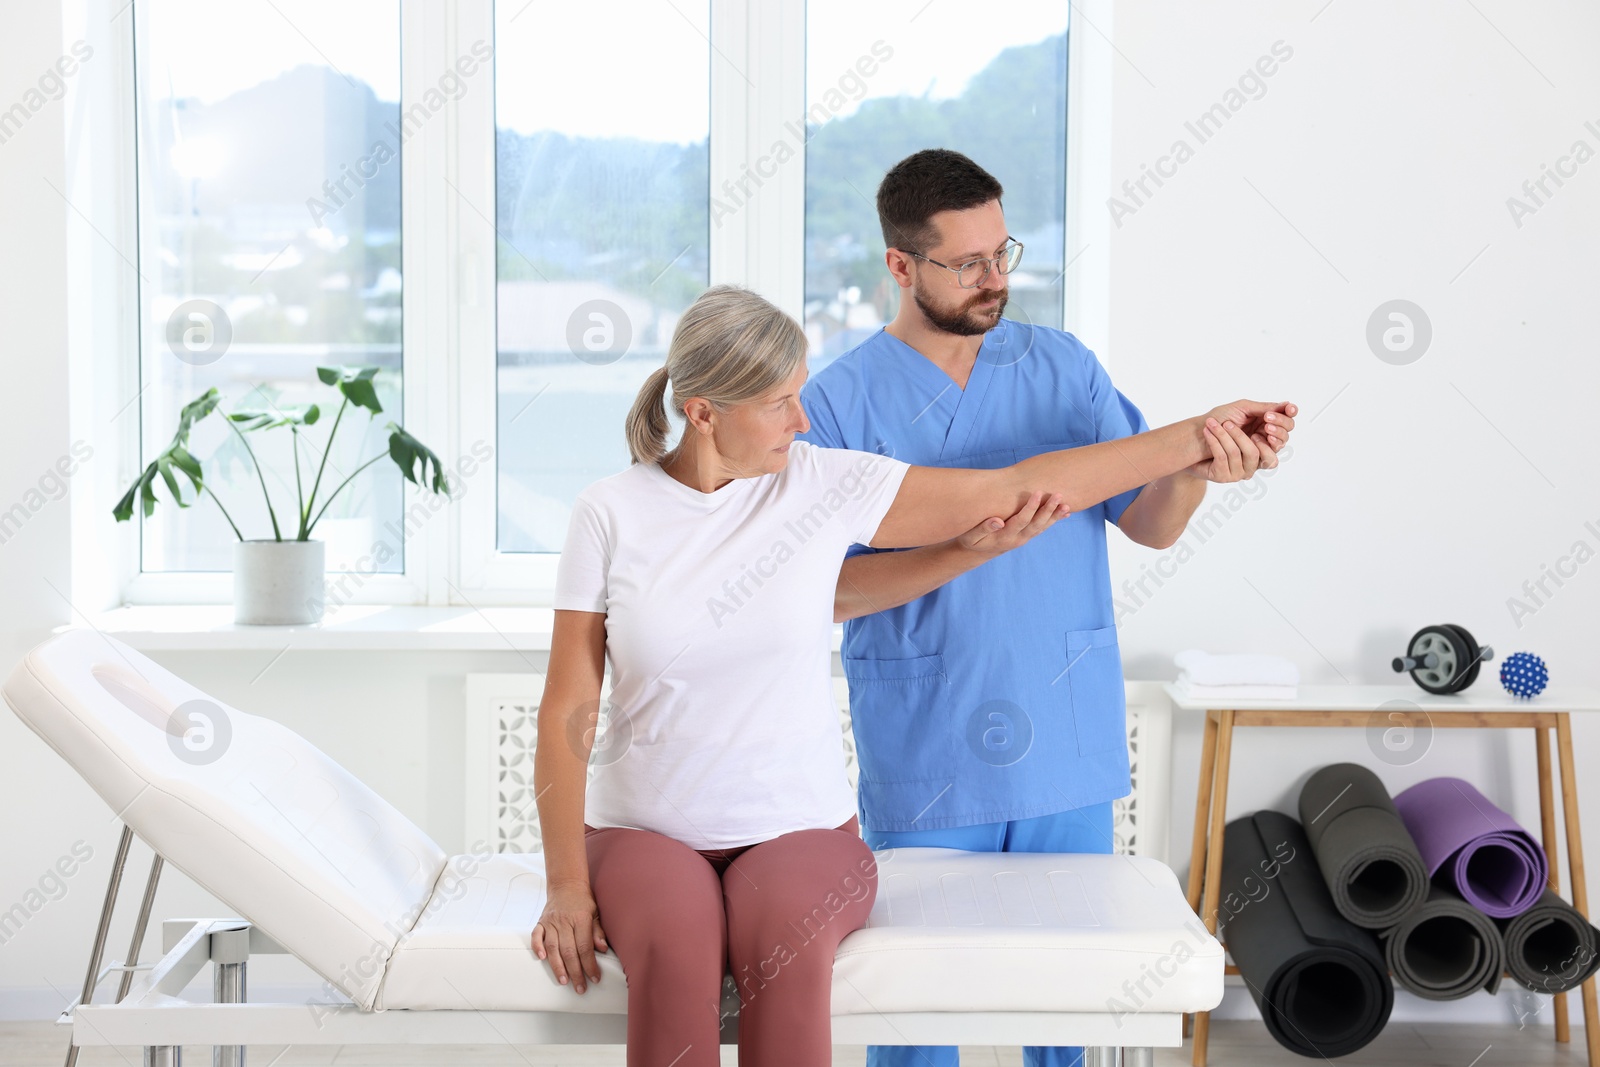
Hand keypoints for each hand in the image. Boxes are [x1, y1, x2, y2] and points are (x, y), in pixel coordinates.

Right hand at [532, 881, 608, 993]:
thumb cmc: (584, 901)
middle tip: (580, 988)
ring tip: (564, 981)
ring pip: (553, 947)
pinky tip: (541, 959)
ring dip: (557, 966)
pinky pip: (536, 935)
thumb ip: (598, 931)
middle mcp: (565, 921)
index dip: (590, 964)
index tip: (595, 978)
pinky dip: (537, 947)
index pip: (585, 947)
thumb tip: (602, 949)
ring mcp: (551, 921)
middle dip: (575, 972)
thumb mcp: (596, 913)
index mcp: (581, 919)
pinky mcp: (541, 922)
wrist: (566, 884)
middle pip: (569, 951)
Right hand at [955, 491, 1069, 556]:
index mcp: (1004, 537)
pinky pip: (1042, 528)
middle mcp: (1017, 539)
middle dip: (1048, 510)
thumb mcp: (971, 536)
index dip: (1030, 507)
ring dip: (1055, 516)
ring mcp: (1023, 539)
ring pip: (1042, 527)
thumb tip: (998, 521)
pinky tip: (1065, 512)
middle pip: (1036, 524)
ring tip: (1067, 505)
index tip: (1037, 493)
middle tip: (1058, 495)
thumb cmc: (971, 540)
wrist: (977, 552)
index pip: (1021, 521)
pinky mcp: (1026, 536)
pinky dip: (1054, 520)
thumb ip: (983, 528)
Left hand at [1192, 400, 1296, 479]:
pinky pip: (1226, 458)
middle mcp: (1257, 458)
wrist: (1189, 438)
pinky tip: (1208, 431)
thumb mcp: (1241, 410)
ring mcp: (1242, 470)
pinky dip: (1215, 441)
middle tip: (1245, 422)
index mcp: (1264, 440)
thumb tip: (1287, 406)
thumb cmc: (1217, 421)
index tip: (1269, 417)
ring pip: (1248, 454)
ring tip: (1217, 423)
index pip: (1283, 437)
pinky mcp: (1225, 476)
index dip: (1282, 427)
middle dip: (1258, 433)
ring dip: (1230, 435)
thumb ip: (1263, 409)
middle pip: (1271, 450)